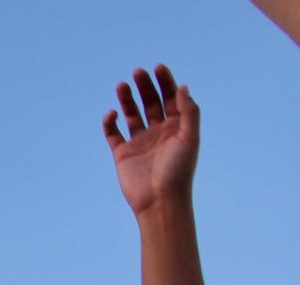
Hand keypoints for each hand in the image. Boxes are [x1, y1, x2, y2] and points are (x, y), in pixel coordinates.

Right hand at [105, 65, 199, 216]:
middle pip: (150, 102)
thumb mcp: (189, 138)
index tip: (158, 68)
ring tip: (121, 85)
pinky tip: (112, 114)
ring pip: (131, 114)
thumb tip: (182, 87)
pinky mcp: (122, 153)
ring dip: (127, 99)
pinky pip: (113, 133)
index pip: (170, 98)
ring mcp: (139, 142)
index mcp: (176, 127)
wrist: (160, 200)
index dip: (165, 81)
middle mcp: (158, 132)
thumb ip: (188, 112)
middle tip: (138, 72)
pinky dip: (110, 122)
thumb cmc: (178, 171)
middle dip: (144, 86)